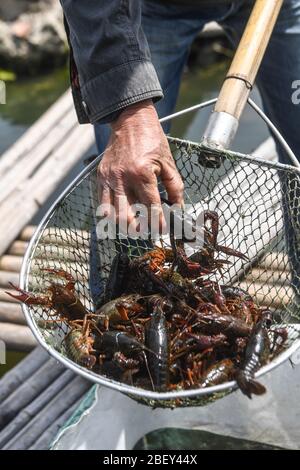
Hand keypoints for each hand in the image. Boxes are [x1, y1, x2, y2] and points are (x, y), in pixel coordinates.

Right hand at [97, 99, 183, 233]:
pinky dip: (110, 212)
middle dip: (137, 229)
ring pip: (110, 213)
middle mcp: (123, 178)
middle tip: (146, 230)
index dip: (157, 223)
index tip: (162, 230)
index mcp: (143, 173)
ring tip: (133, 225)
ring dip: (122, 224)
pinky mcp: (100, 176)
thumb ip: (175, 187)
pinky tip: (120, 213)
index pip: (151, 207)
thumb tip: (178, 207)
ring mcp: (109, 178)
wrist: (130, 120)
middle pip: (125, 217)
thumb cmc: (152, 140)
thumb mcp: (168, 162)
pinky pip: (101, 202)